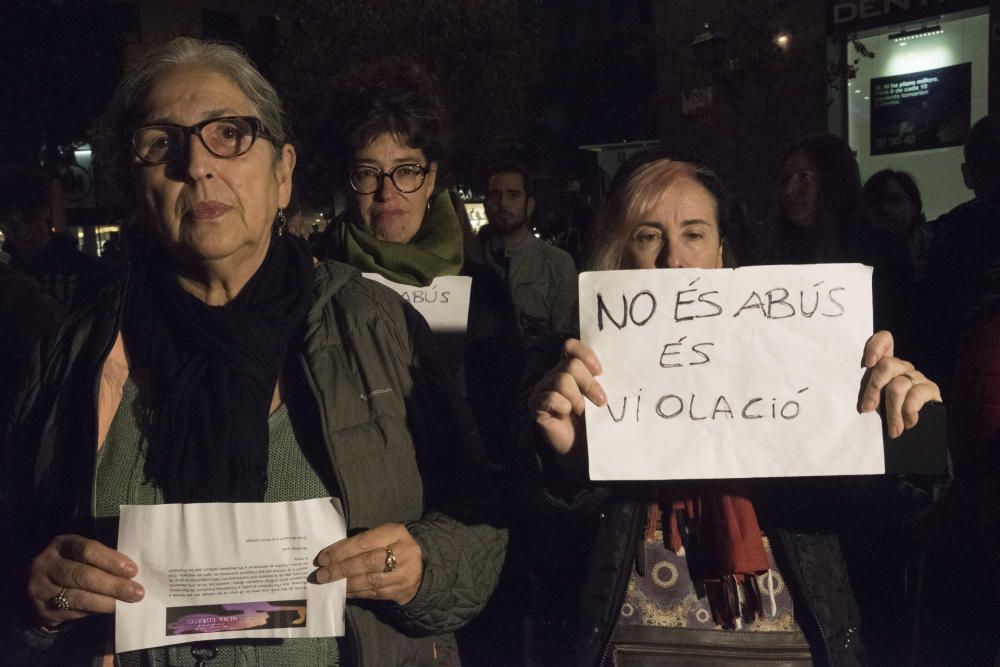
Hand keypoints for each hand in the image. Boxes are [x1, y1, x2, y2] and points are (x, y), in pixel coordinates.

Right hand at [28, 535, 142, 627]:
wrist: (42, 587)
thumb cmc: (73, 564)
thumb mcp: (81, 554)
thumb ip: (102, 558)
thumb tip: (131, 573)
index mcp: (62, 544)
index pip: (87, 550)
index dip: (111, 560)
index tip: (132, 570)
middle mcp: (47, 564)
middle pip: (83, 575)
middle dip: (113, 585)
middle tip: (136, 592)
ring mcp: (42, 588)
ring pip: (78, 597)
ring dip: (106, 602)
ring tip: (126, 604)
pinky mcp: (43, 611)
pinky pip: (73, 612)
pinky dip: (94, 611)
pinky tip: (109, 610)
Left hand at [315, 523, 421, 604]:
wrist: (421, 566)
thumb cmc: (394, 547)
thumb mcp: (383, 537)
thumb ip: (362, 543)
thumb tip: (332, 555)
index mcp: (396, 533)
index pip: (365, 542)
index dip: (342, 551)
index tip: (323, 558)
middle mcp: (404, 552)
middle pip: (367, 561)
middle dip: (341, 568)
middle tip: (322, 575)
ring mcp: (404, 574)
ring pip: (370, 580)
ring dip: (347, 583)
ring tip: (330, 584)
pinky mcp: (402, 591)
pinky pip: (374, 594)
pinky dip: (356, 593)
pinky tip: (344, 591)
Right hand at [529, 338, 606, 455]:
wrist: (582, 449)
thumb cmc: (593, 421)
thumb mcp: (600, 397)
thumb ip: (601, 381)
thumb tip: (616, 369)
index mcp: (569, 369)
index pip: (570, 346)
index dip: (585, 354)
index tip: (600, 371)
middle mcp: (554, 375)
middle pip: (571, 365)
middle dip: (589, 383)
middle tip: (601, 401)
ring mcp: (543, 389)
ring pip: (561, 380)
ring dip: (578, 398)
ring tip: (583, 412)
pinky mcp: (536, 405)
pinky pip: (550, 398)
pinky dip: (563, 406)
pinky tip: (565, 415)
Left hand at [858, 330, 941, 437]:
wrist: (912, 428)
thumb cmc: (886, 412)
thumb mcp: (873, 400)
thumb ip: (868, 392)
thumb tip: (862, 403)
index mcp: (886, 364)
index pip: (886, 340)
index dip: (876, 346)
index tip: (867, 364)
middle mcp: (902, 367)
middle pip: (886, 365)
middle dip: (873, 389)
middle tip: (867, 409)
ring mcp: (916, 376)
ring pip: (898, 386)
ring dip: (891, 411)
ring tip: (892, 429)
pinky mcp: (930, 389)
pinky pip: (915, 396)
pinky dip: (908, 412)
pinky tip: (908, 423)